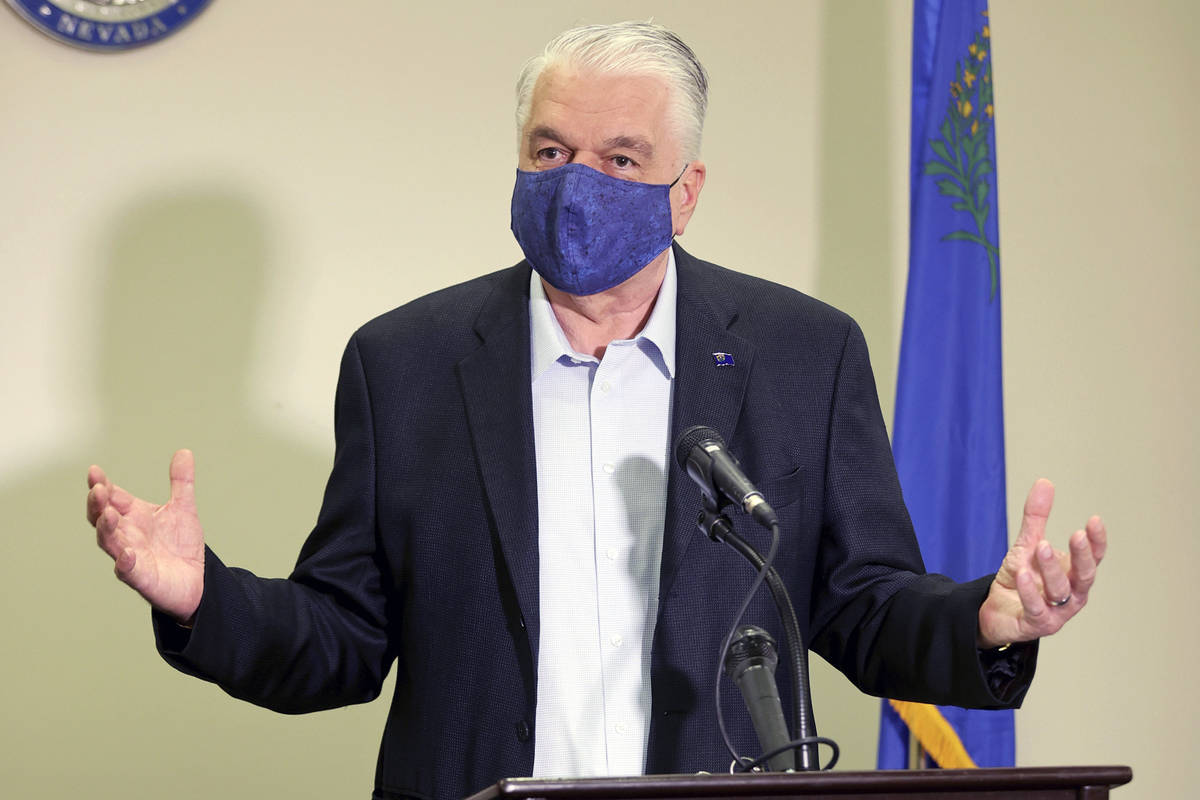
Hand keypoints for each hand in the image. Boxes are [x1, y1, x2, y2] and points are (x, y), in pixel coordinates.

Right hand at [86, 450, 205, 623]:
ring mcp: (130, 556)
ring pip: (109, 542)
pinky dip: (125, 562)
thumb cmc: (180, 545)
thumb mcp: (184, 508)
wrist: (196, 578)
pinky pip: (127, 571)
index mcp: (133, 515)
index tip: (95, 471)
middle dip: (97, 504)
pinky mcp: (140, 577)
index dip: (102, 485)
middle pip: (102, 518)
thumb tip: (184, 451)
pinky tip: (127, 554)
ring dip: (106, 528)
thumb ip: (182, 482)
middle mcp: (126, 534)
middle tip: (97, 489)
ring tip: (108, 513)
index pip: (112, 497)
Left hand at [977, 478, 1106, 647]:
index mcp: (1074, 573)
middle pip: (1084, 575)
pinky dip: (1029, 592)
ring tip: (1041, 547)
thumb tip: (1045, 482)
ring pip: (1060, 591)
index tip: (1094, 520)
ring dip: (1052, 569)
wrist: (996, 610)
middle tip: (1077, 535)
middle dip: (1082, 556)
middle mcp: (1072, 593)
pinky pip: (1036, 608)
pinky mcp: (1038, 624)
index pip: (1093, 557)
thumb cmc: (1020, 579)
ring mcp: (1057, 611)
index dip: (1096, 541)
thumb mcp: (1027, 545)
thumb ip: (1036, 517)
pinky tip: (1021, 574)